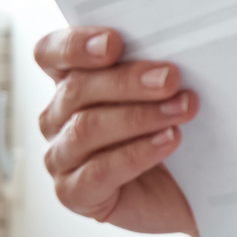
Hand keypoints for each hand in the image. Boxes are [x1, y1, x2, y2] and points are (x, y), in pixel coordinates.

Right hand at [34, 27, 199, 236]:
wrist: (186, 193)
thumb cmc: (171, 134)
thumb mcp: (164, 96)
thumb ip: (154, 72)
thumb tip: (170, 58)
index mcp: (72, 83)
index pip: (51, 54)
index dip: (75, 45)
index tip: (114, 43)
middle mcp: (57, 118)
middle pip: (77, 89)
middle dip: (128, 81)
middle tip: (170, 78)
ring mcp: (61, 157)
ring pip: (87, 129)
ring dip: (139, 117)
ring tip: (182, 110)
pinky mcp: (74, 193)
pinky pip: (98, 171)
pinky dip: (137, 153)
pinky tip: (168, 140)